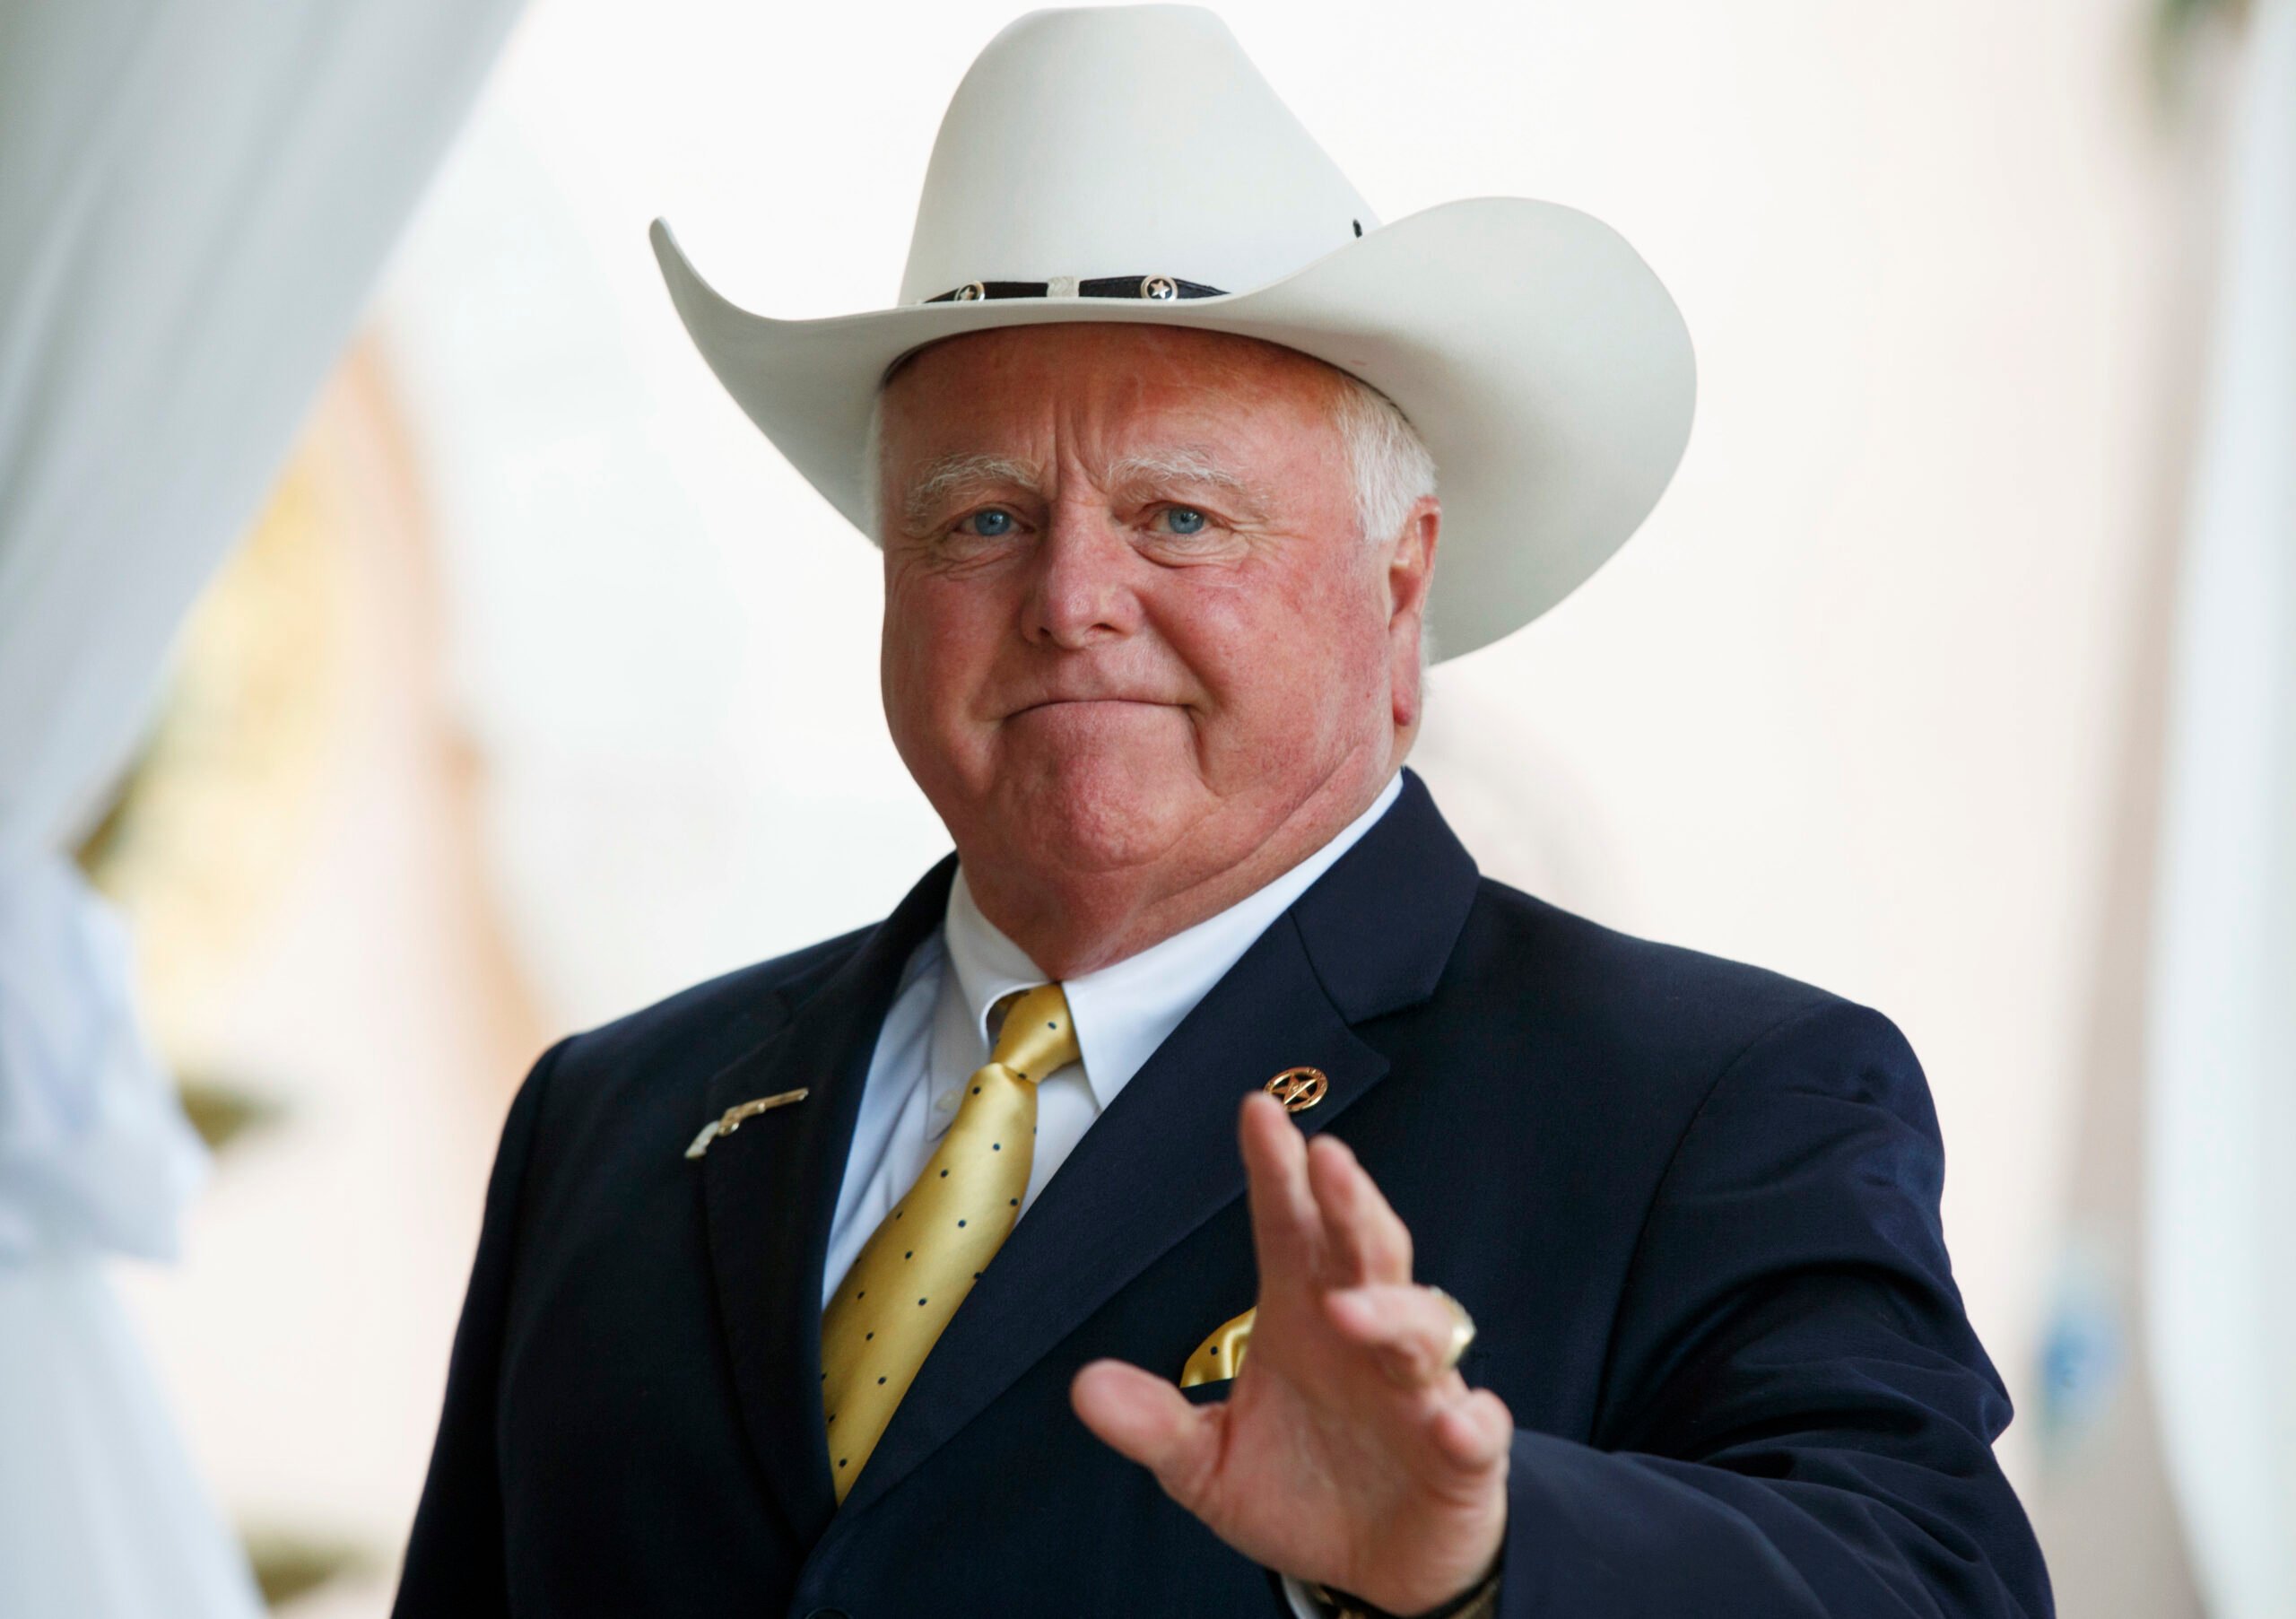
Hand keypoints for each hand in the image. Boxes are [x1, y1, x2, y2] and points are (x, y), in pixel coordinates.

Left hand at [1071, 1092, 1510, 1613]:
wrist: (1375, 1568)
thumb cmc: (1301, 1491)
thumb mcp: (1208, 1462)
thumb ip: (1155, 1424)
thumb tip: (1085, 1387)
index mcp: (1302, 1316)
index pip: (1288, 1228)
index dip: (1276, 1171)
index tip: (1257, 1110)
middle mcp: (1363, 1336)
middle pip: (1363, 1251)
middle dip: (1348, 1204)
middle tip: (1327, 1160)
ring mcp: (1418, 1390)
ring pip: (1419, 1326)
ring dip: (1389, 1310)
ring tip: (1348, 1309)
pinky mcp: (1460, 1455)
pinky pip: (1475, 1428)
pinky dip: (1468, 1420)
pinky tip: (1450, 1420)